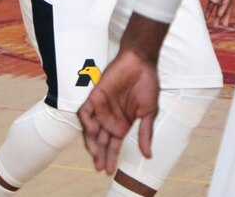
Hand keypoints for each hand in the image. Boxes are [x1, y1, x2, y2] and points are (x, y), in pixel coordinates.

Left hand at [78, 50, 159, 173]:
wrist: (140, 64)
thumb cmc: (147, 85)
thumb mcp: (148, 113)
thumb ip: (144, 133)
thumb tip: (147, 155)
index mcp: (123, 124)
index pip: (113, 145)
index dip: (111, 157)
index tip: (110, 171)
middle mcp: (110, 118)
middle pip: (100, 141)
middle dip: (99, 155)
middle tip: (100, 167)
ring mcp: (101, 108)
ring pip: (91, 130)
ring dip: (92, 143)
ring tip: (96, 154)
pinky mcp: (95, 96)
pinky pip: (85, 112)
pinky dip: (87, 122)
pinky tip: (93, 130)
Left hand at [196, 0, 232, 26]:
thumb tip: (216, 1)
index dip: (225, 6)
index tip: (220, 15)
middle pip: (227, 0)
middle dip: (226, 13)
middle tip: (224, 25)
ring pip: (220, 2)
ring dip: (218, 13)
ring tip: (216, 25)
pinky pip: (212, 1)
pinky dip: (210, 9)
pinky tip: (207, 17)